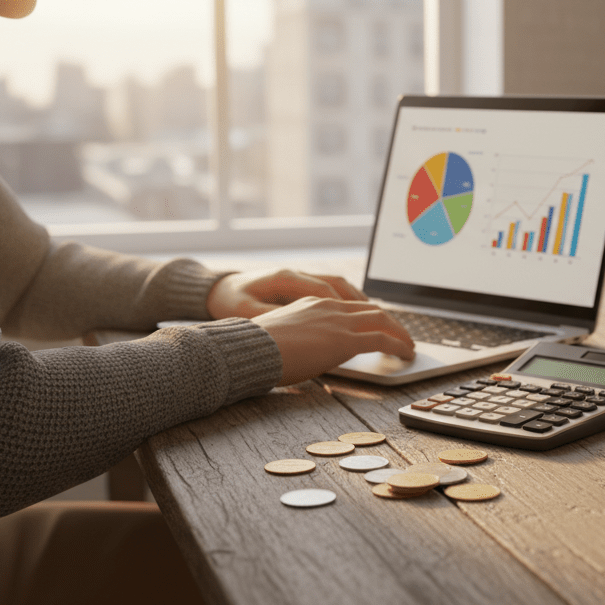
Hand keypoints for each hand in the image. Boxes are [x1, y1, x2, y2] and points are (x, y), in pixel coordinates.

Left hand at [207, 268, 367, 318]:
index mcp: (285, 279)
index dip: (347, 308)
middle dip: (365, 306)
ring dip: (360, 302)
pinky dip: (348, 301)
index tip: (364, 325)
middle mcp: (298, 275)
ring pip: (339, 286)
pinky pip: (332, 290)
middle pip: (340, 285)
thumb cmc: (230, 303)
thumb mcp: (247, 314)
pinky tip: (358, 316)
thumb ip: (273, 319)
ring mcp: (300, 278)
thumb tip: (298, 329)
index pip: (325, 290)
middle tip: (388, 326)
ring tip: (381, 320)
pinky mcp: (300, 286)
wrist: (217, 290)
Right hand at [252, 297, 415, 385]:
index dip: (370, 316)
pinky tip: (406, 354)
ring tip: (408, 346)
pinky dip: (398, 345)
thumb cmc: (259, 348)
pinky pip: (382, 340)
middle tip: (401, 336)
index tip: (380, 326)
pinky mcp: (345, 340)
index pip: (352, 306)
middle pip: (372, 310)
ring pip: (382, 321)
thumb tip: (309, 351)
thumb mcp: (285, 335)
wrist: (251, 348)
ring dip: (399, 334)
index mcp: (315, 303)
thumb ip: (303, 337)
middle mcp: (330, 307)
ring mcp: (339, 321)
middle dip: (391, 323)